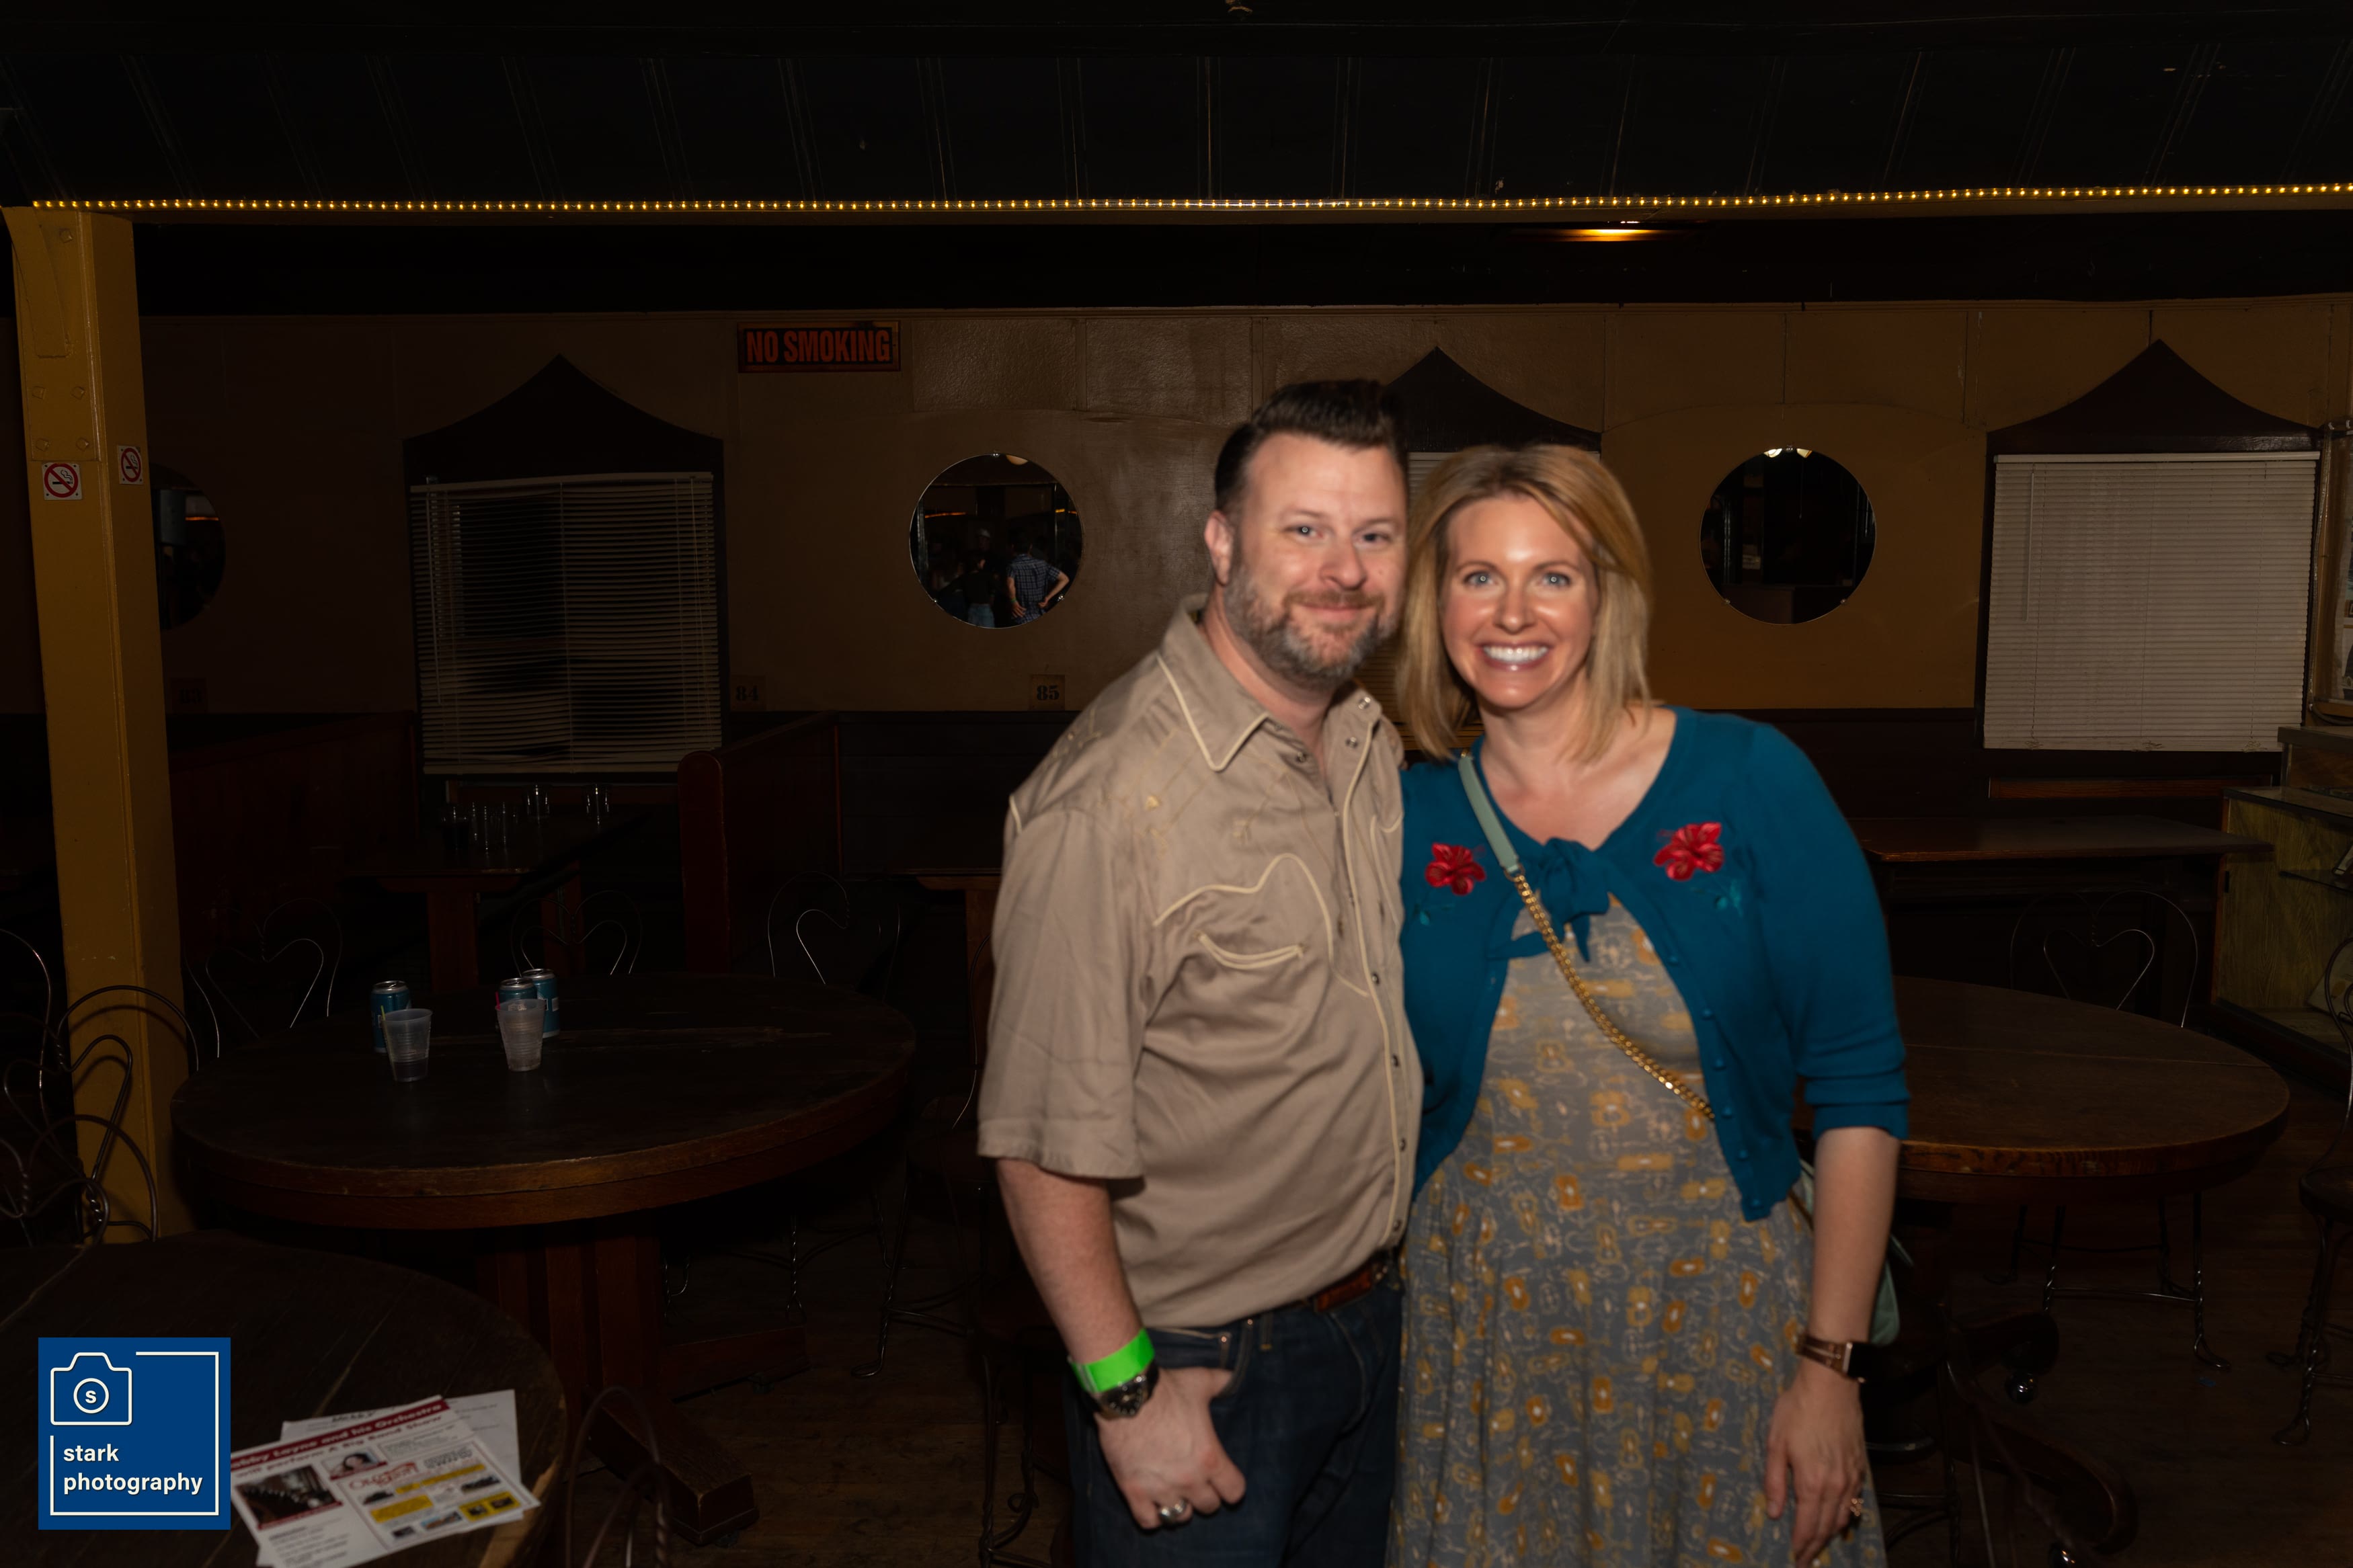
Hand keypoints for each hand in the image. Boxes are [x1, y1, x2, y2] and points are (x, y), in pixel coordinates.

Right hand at [1096, 1366, 1245, 1529]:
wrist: (1126, 1396)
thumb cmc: (1166, 1390)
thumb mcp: (1200, 1381)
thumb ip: (1222, 1382)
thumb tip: (1234, 1377)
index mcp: (1210, 1458)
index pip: (1235, 1492)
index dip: (1231, 1485)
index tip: (1224, 1478)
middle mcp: (1189, 1480)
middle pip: (1209, 1506)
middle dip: (1205, 1494)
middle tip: (1196, 1481)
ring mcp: (1161, 1489)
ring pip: (1180, 1517)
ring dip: (1181, 1506)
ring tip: (1176, 1493)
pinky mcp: (1134, 1492)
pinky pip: (1149, 1521)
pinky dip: (1152, 1516)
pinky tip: (1153, 1504)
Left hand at [1765, 1360, 1866, 1563]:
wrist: (1830, 1386)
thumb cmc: (1797, 1410)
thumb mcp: (1775, 1443)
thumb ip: (1774, 1481)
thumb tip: (1774, 1512)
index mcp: (1812, 1482)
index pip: (1807, 1525)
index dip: (1801, 1545)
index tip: (1794, 1558)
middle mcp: (1835, 1485)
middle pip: (1826, 1527)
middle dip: (1815, 1546)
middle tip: (1805, 1559)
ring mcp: (1851, 1477)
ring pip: (1843, 1516)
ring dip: (1830, 1534)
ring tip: (1819, 1544)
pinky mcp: (1860, 1467)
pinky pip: (1854, 1501)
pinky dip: (1846, 1515)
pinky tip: (1839, 1519)